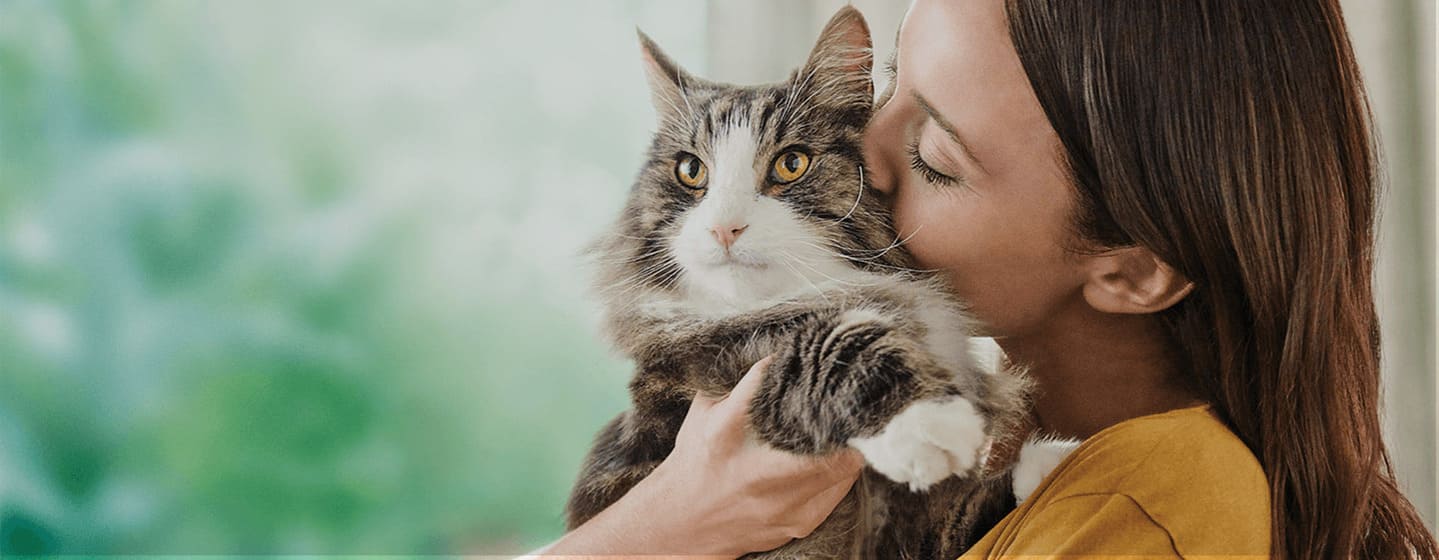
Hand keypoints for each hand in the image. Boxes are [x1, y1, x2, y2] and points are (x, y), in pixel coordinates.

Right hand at [537, 357, 866, 557]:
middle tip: (854, 395)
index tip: (819, 354)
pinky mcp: (798, 523)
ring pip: (845, 466)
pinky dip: (842, 470)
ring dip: (851, 441)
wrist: (680, 523)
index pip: (774, 387)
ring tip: (853, 422)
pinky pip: (839, 491)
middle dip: (846, 414)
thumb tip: (776, 348)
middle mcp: (756, 471)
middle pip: (827, 436)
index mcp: (726, 432)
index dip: (802, 368)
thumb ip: (736, 383)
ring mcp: (781, 503)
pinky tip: (838, 454)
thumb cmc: (696, 458)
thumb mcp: (704, 413)